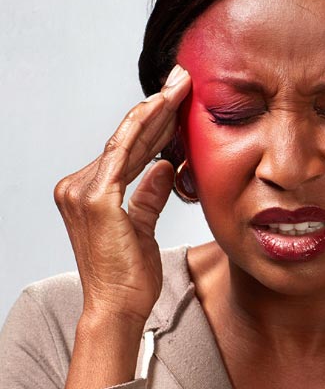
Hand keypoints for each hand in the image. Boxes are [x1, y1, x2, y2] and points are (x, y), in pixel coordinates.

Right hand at [53, 64, 190, 328]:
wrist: (118, 309)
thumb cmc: (130, 276)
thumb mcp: (142, 227)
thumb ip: (150, 195)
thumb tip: (166, 166)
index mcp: (87, 193)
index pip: (126, 149)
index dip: (152, 123)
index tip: (176, 100)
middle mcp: (78, 186)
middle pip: (125, 138)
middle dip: (157, 107)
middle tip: (181, 80)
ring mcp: (82, 191)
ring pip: (127, 140)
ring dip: (156, 111)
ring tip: (180, 86)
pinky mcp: (96, 200)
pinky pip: (126, 154)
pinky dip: (145, 129)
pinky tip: (164, 108)